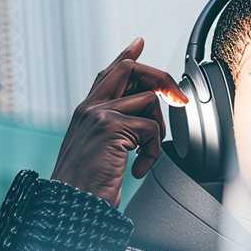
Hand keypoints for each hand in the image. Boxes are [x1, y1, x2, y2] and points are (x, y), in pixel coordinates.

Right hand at [51, 37, 188, 206]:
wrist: (72, 207)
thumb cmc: (86, 187)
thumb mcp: (98, 151)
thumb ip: (114, 130)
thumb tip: (143, 118)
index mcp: (85, 112)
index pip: (108, 74)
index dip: (126, 57)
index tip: (139, 43)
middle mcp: (89, 108)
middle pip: (129, 70)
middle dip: (160, 78)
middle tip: (178, 99)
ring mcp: (99, 115)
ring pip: (148, 100)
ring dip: (158, 131)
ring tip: (145, 155)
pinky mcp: (110, 128)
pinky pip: (151, 129)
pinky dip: (153, 152)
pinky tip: (138, 170)